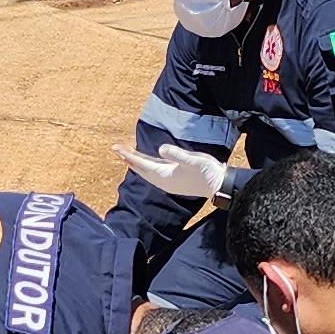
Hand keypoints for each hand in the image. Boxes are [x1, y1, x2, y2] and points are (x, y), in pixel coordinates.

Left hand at [117, 143, 239, 201]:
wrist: (218, 185)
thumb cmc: (207, 172)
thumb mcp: (193, 160)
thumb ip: (176, 154)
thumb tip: (161, 149)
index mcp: (165, 175)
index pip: (142, 164)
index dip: (129, 156)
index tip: (117, 148)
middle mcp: (164, 180)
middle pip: (141, 168)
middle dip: (128, 158)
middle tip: (116, 148)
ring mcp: (168, 181)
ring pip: (146, 171)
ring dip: (136, 163)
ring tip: (126, 155)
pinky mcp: (174, 180)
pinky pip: (154, 173)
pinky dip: (146, 167)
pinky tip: (145, 163)